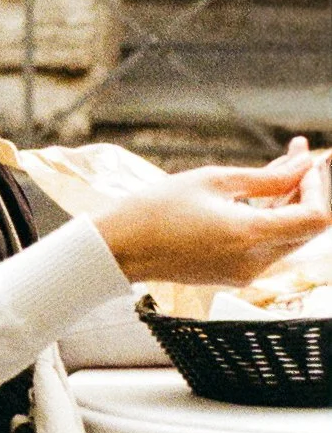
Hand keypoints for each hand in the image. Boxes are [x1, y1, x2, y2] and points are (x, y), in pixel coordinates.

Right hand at [96, 138, 330, 289]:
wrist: (120, 248)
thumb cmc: (157, 209)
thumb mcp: (213, 181)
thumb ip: (267, 177)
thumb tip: (304, 166)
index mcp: (249, 236)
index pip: (315, 217)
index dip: (318, 187)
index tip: (305, 163)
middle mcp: (254, 262)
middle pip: (307, 229)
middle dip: (306, 191)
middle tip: (297, 157)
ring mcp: (246, 273)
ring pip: (290, 237)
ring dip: (290, 203)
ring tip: (278, 168)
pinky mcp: (235, 275)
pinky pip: (268, 246)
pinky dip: (271, 220)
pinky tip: (260, 195)